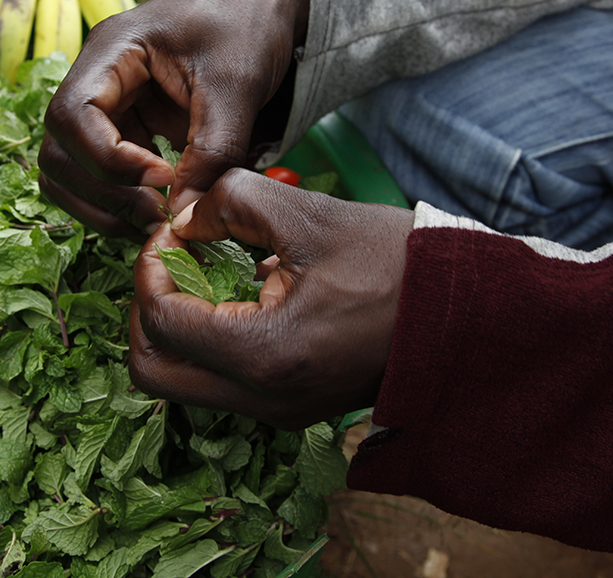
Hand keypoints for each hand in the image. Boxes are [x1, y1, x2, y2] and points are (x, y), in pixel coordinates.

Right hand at [39, 0, 308, 238]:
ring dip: (103, 206)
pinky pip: (100, 176)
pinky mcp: (127, 128)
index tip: (163, 177)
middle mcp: (97, 78)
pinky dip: (120, 203)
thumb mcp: (238, 86)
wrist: (267, 5)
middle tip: (158, 217)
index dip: (108, 159)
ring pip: (68, 172)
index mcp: (113, 49)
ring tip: (157, 222)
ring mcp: (108, 106)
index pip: (72, 115)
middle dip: (102, 192)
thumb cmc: (249, 26)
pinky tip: (161, 212)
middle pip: (58, 151)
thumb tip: (183, 216)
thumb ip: (214, 151)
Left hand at [130, 168, 414, 428]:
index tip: (170, 232)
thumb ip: (231, 201)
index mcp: (265, 355)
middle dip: (147, 308)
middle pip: (153, 372)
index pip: (162, 322)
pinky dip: (207, 341)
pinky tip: (235, 293)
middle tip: (170, 259)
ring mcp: (277, 412)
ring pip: (182, 382)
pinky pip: (219, 383)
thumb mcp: (308, 214)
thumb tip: (184, 221)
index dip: (149, 269)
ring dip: (176, 326)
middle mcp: (263, 399)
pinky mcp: (289, 407)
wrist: (465, 312)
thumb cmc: (395, 262)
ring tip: (203, 271)